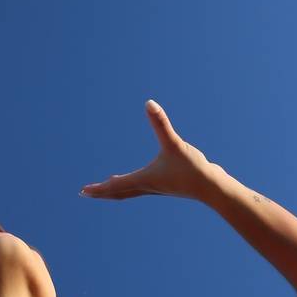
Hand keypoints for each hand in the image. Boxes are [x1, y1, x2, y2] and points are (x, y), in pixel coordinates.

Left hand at [80, 101, 219, 201]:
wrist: (214, 188)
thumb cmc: (193, 168)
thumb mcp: (174, 143)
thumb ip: (161, 123)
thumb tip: (149, 103)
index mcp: (145, 179)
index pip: (115, 186)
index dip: (99, 188)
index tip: (83, 191)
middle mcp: (148, 186)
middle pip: (119, 193)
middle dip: (102, 192)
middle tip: (85, 193)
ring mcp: (158, 188)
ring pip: (131, 191)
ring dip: (117, 189)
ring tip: (108, 184)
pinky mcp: (167, 186)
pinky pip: (143, 187)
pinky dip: (133, 185)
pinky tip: (137, 179)